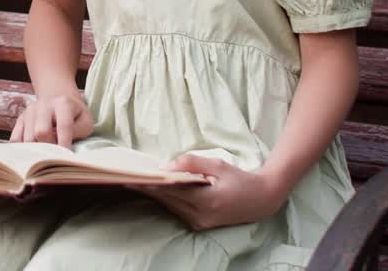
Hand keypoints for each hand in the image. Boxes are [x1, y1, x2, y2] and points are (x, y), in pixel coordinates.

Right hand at [9, 91, 92, 148]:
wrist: (58, 100)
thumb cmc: (74, 115)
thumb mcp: (85, 121)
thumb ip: (78, 132)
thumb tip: (64, 145)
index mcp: (62, 104)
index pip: (63, 126)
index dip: (65, 144)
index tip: (66, 157)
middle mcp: (43, 105)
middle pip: (41, 132)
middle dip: (49, 147)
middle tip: (56, 154)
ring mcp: (29, 111)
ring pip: (27, 139)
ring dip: (37, 150)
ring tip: (46, 152)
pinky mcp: (20, 119)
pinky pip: (15, 139)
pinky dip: (22, 150)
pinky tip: (33, 152)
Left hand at [130, 155, 288, 230]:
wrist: (261, 200)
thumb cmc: (239, 179)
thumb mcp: (218, 165)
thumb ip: (192, 163)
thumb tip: (165, 165)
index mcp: (207, 200)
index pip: (171, 191)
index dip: (150, 183)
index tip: (132, 176)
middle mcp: (200, 216)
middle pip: (166, 200)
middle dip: (146, 188)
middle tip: (126, 177)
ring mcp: (199, 223)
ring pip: (169, 206)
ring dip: (153, 194)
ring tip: (135, 181)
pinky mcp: (199, 225)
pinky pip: (176, 210)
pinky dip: (165, 199)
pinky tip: (153, 190)